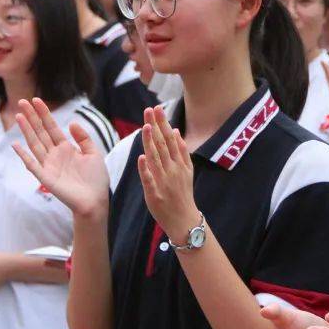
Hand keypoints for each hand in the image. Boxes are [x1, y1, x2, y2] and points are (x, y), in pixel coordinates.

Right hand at [12, 98, 109, 221]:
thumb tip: (71, 122)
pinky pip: (32, 165)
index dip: (44, 113)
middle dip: (31, 117)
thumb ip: (83, 138)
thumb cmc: (96, 179)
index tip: (37, 100)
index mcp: (65, 148)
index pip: (52, 127)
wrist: (95, 201)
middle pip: (40, 132)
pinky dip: (24, 155)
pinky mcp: (46, 178)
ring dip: (26, 130)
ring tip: (19, 116)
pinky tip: (16, 144)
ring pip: (35, 144)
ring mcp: (49, 165)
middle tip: (21, 101)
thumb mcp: (93, 153)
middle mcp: (54, 155)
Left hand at [138, 106, 196, 235]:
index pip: (169, 139)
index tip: (157, 109)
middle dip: (156, 126)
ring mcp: (163, 181)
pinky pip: (149, 179)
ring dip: (150, 142)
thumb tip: (175, 131)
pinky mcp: (154, 194)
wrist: (184, 220)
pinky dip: (145, 169)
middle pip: (162, 144)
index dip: (163, 123)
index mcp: (180, 163)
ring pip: (156, 158)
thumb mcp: (187, 171)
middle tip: (150, 109)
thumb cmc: (182, 194)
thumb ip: (181, 151)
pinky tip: (141, 157)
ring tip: (146, 126)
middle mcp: (172, 170)